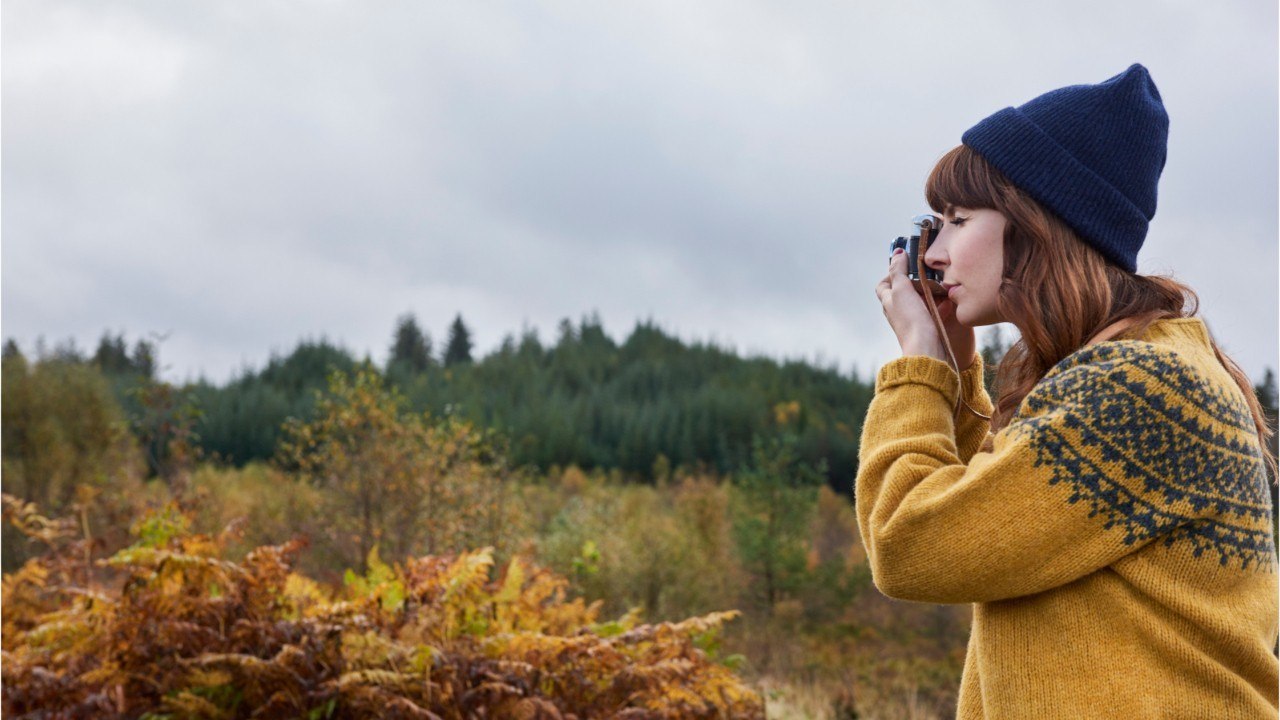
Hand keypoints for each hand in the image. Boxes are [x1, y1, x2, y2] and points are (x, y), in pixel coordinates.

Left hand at [875, 249, 974, 370]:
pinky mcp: (927, 327)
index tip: (904, 264)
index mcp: (888, 302)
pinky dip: (940, 305)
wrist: (926, 349)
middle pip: (904, 291)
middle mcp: (897, 311)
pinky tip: (949, 302)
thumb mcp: (901, 289)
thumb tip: (897, 252)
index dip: (891, 273)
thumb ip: (898, 270)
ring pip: (921, 300)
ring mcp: (912, 319)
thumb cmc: (911, 319)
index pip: (884, 284)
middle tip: (928, 273)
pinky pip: (934, 311)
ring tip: (941, 285)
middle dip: (916, 281)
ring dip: (931, 292)